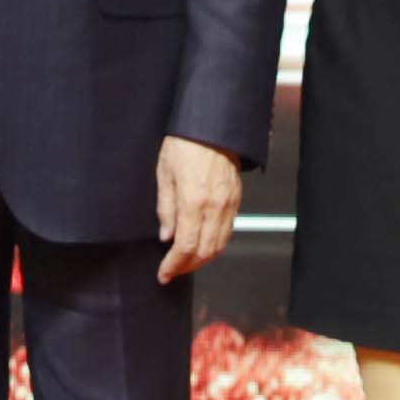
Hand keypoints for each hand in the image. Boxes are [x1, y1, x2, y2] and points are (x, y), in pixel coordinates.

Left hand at [152, 136, 244, 283]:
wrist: (211, 125)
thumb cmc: (184, 143)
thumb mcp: (164, 173)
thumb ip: (165, 207)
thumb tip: (166, 235)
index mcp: (193, 201)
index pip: (186, 247)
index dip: (174, 265)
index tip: (163, 274)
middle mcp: (215, 207)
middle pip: (205, 252)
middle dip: (187, 267)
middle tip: (172, 271)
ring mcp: (229, 204)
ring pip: (219, 245)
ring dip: (202, 259)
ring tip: (185, 262)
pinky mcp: (236, 200)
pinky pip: (227, 231)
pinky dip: (215, 244)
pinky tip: (202, 244)